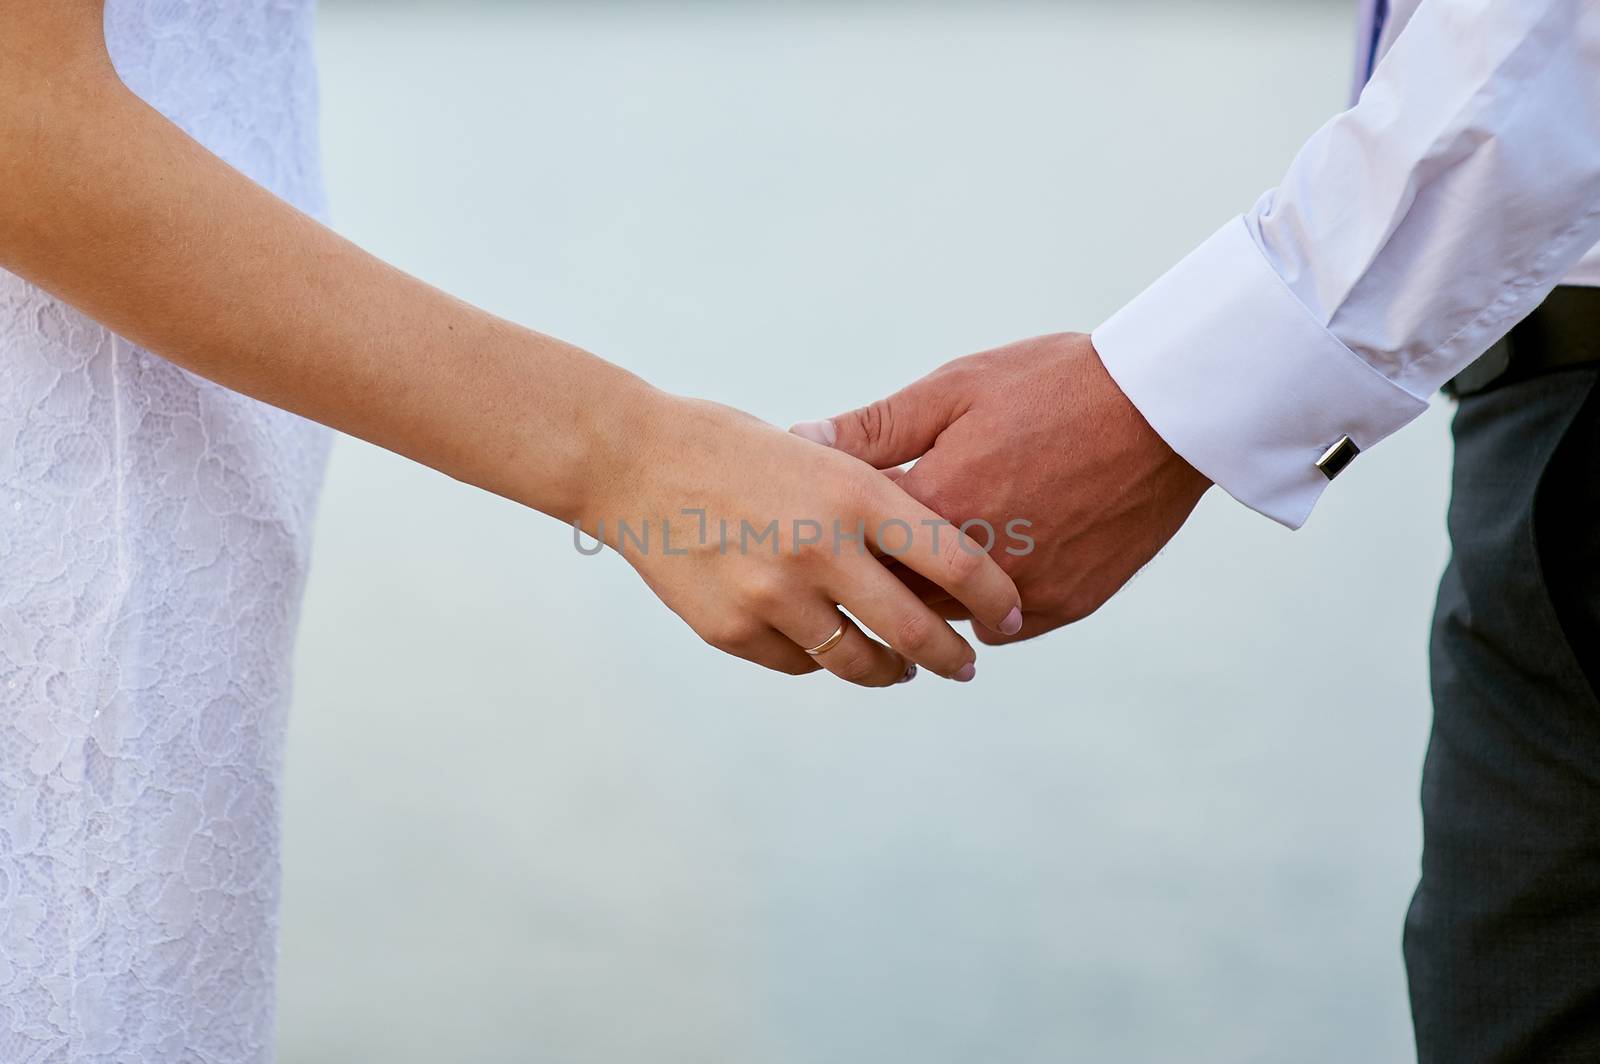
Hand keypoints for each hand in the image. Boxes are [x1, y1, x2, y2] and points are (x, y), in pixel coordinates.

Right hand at [585, 392, 1024, 684]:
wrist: (630, 463)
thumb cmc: (729, 448)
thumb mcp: (816, 453)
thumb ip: (872, 500)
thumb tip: (939, 551)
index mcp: (853, 492)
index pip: (955, 562)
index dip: (995, 599)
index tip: (1010, 617)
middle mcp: (821, 549)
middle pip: (917, 632)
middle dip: (953, 658)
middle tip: (966, 665)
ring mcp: (775, 596)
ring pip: (860, 662)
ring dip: (890, 672)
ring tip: (899, 669)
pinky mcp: (734, 630)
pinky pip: (800, 664)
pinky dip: (820, 659)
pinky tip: (824, 645)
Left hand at [790, 333, 1208, 642]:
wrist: (1166, 407)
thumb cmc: (1056, 384)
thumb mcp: (955, 388)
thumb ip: (874, 428)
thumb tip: (800, 440)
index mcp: (939, 503)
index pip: (855, 546)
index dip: (836, 533)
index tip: (827, 521)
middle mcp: (978, 560)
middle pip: (894, 593)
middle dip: (876, 574)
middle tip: (870, 550)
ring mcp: (1027, 590)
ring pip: (947, 618)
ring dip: (929, 596)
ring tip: (927, 559)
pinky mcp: (1068, 603)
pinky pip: (1005, 626)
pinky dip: (986, 608)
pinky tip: (984, 574)